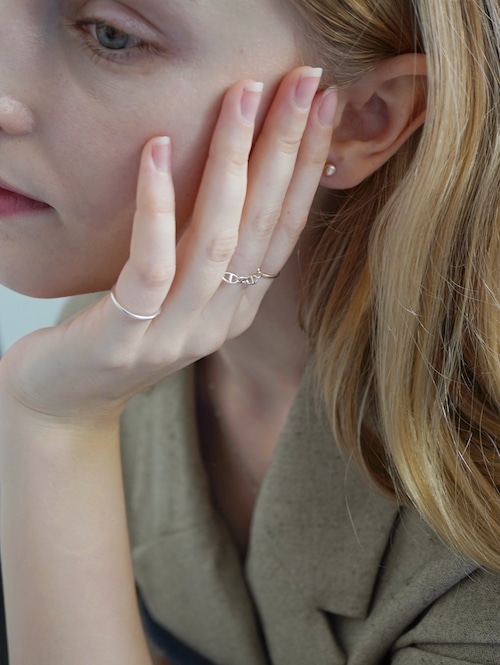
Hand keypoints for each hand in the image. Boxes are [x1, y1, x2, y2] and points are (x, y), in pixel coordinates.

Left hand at [0, 67, 336, 422]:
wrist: (65, 400)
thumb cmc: (119, 332)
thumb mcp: (176, 290)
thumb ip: (209, 250)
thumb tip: (238, 179)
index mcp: (237, 307)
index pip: (284, 229)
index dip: (307, 167)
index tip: (324, 106)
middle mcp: (219, 321)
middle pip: (263, 227)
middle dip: (287, 149)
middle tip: (305, 82)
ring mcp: (176, 334)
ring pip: (217, 242)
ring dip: (233, 165)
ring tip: (241, 98)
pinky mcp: (125, 339)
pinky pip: (150, 269)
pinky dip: (156, 210)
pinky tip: (154, 153)